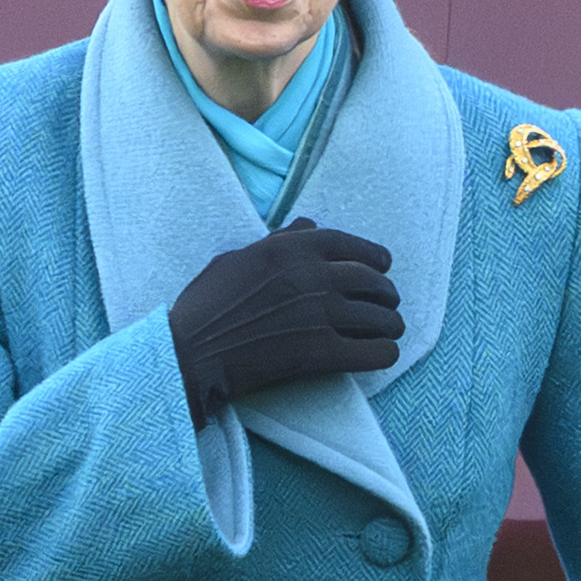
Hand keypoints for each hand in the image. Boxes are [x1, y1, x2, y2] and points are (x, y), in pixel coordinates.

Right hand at [167, 222, 405, 413]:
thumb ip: (279, 242)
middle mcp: (313, 276)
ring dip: (389, 324)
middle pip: (373, 280)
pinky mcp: (321, 352)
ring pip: (380, 316)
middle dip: (385, 293)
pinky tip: (380, 354)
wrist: (191, 351)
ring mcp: (320, 314)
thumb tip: (308, 226)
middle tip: (386, 304)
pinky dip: (383, 353)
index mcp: (292, 249)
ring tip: (388, 331)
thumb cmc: (205, 305)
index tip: (384, 266)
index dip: (374, 256)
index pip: (350, 245)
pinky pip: (374, 351)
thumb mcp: (238, 258)